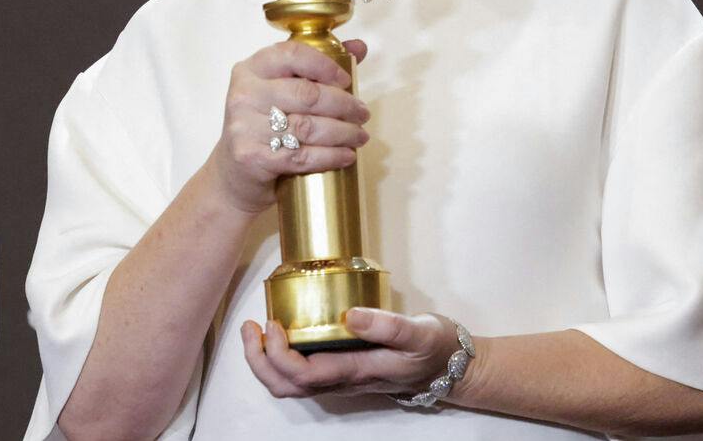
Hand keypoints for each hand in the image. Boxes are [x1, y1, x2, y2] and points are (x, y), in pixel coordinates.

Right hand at [204, 38, 370, 215]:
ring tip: (360, 136)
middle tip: (362, 113)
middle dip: (343, 105)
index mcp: (251, 69)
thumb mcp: (281, 92)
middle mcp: (244, 94)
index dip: (325, 65)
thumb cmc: (263, 126)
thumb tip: (359, 47)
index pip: (292, 54)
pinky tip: (346, 155)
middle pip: (307, 94)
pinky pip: (301, 155)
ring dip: (343, 133)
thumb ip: (316, 68)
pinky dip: (330, 156)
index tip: (347, 80)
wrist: (232, 174)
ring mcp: (245, 126)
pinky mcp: (251, 156)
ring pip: (307, 127)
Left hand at [241, 308, 462, 399]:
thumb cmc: (435, 348)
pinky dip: (281, 360)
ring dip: (265, 362)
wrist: (452, 368)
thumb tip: (350, 315)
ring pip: (290, 386)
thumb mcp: (418, 332)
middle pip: (286, 387)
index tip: (272, 323)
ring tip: (257, 330)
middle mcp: (342, 382)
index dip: (278, 354)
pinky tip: (283, 334)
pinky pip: (301, 376)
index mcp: (356, 372)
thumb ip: (386, 325)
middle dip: (259, 361)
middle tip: (250, 327)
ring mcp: (341, 380)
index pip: (302, 375)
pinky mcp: (343, 372)